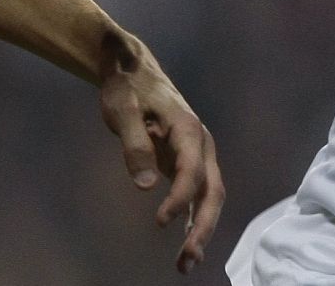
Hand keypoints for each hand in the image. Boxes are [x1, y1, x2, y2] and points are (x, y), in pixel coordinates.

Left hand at [98, 32, 224, 273]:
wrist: (133, 71)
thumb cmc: (126, 89)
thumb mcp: (122, 111)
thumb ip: (134, 147)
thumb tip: (145, 187)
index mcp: (188, 129)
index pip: (192, 170)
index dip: (180, 198)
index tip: (159, 222)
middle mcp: (201, 144)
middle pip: (212, 189)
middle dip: (203, 226)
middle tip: (186, 260)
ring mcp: (197, 154)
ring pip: (210, 196)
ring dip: (201, 229)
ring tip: (186, 263)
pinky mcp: (188, 162)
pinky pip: (198, 195)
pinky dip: (194, 220)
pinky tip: (185, 245)